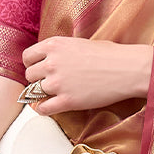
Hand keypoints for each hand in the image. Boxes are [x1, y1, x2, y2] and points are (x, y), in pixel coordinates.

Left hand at [21, 38, 152, 114]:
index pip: (28, 57)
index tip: (37, 70)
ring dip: (41, 95)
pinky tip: (47, 108)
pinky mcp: (67, 101)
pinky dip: (42, 109)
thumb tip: (53, 61)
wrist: (124, 70)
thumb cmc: (108, 56)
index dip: (32, 65)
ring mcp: (58, 83)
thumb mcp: (78, 43)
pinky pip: (43, 108)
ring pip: (35, 92)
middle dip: (36, 80)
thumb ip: (61, 51)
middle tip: (46, 84)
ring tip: (52, 95)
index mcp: (54, 45)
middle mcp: (52, 62)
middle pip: (29, 75)